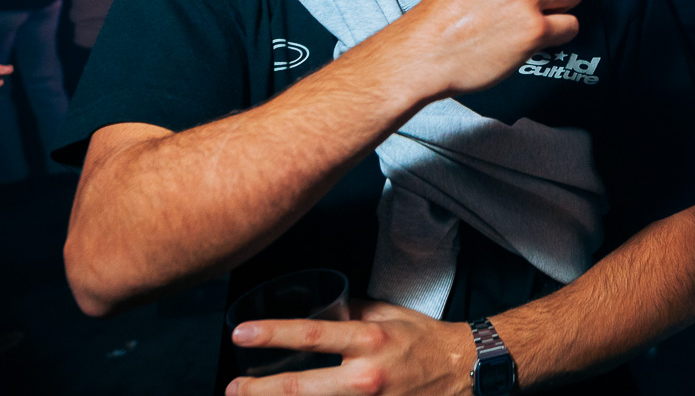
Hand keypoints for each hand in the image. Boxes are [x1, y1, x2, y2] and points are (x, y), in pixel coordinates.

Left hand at [226, 300, 474, 395]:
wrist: (463, 371)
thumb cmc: (424, 340)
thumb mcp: (389, 315)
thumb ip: (353, 312)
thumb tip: (322, 307)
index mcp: (369, 340)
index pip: (312, 334)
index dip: (273, 334)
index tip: (241, 334)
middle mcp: (365, 377)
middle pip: (301, 387)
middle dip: (260, 391)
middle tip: (232, 389)